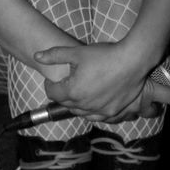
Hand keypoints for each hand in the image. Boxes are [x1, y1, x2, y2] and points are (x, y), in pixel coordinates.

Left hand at [34, 43, 169, 122]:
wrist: (132, 60)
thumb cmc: (104, 55)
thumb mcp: (76, 52)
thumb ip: (55, 55)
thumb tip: (37, 56)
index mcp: (73, 92)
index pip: (53, 93)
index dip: (50, 85)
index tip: (53, 80)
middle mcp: (85, 105)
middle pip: (66, 104)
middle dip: (63, 94)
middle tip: (67, 83)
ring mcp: (100, 111)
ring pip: (81, 113)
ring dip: (77, 104)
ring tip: (80, 92)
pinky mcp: (114, 112)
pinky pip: (98, 117)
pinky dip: (93, 111)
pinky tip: (95, 102)